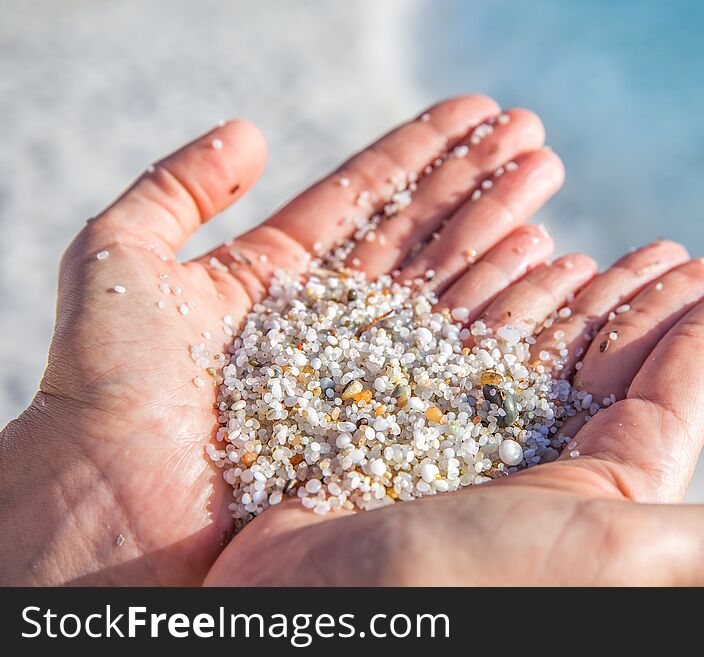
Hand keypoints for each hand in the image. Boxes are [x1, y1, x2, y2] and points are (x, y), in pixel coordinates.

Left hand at [0, 95, 564, 584]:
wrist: (108, 507)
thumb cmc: (105, 387)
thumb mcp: (119, 261)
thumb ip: (175, 188)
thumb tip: (248, 132)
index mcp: (279, 282)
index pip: (365, 201)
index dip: (422, 154)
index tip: (477, 114)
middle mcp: (332, 325)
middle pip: (419, 238)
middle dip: (477, 183)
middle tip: (534, 136)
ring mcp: (365, 375)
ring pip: (447, 289)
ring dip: (501, 231)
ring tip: (547, 177)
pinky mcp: (390, 426)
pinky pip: (456, 358)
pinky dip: (501, 309)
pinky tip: (543, 262)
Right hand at [205, 243, 703, 585]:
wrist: (308, 608)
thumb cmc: (468, 591)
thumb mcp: (624, 562)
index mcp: (604, 507)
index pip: (673, 403)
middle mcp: (539, 481)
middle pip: (605, 372)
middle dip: (643, 311)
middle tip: (678, 253)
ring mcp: (466, 451)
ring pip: (530, 355)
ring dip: (566, 298)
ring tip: (598, 248)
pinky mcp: (400, 427)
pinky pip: (453, 351)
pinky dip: (481, 305)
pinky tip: (505, 269)